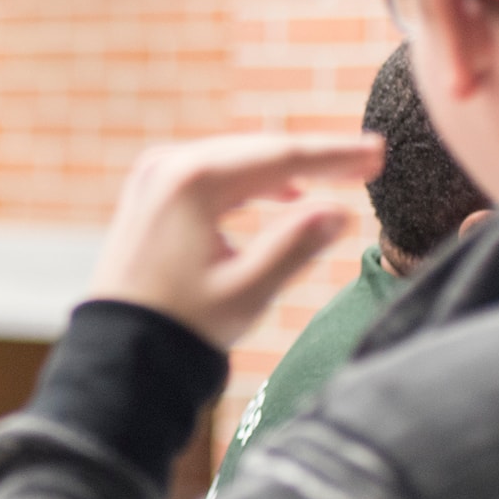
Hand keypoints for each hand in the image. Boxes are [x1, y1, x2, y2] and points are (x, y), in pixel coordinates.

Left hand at [88, 134, 383, 349]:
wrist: (119, 347)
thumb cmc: (182, 325)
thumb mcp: (247, 291)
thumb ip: (295, 247)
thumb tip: (340, 212)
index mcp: (193, 182)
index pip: (280, 158)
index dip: (334, 156)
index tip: (378, 153)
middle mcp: (168, 167)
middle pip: (258, 151)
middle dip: (315, 156)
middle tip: (370, 158)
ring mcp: (154, 177)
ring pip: (236, 159)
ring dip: (285, 167)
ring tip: (337, 173)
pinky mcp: (150, 194)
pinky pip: (212, 173)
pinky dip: (250, 181)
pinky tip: (284, 192)